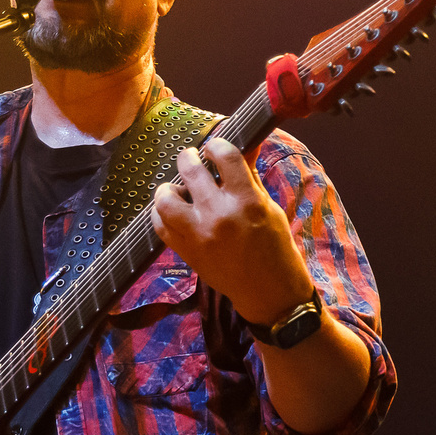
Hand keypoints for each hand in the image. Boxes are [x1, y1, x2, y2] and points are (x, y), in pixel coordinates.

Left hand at [153, 137, 316, 327]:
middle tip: (192, 160)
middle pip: (190, 169)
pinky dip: (162, 214)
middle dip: (189, 158)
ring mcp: (199, 234)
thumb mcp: (268, 207)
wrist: (268, 291)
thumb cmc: (275, 247)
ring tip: (177, 189)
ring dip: (169, 188)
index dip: (216, 144)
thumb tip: (247, 143)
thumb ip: (250, 175)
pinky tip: (172, 211)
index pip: (225, 155)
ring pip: (166, 198)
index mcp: (247, 200)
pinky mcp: (186, 251)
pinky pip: (160, 225)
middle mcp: (219, 214)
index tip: (214, 148)